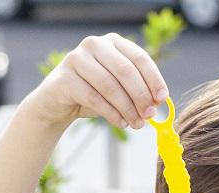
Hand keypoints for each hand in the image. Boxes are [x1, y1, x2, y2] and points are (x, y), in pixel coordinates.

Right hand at [26, 33, 168, 131]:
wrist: (56, 103)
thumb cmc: (92, 93)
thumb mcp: (117, 88)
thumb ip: (136, 90)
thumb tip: (159, 102)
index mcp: (112, 42)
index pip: (139, 57)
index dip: (153, 78)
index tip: (162, 98)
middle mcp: (94, 45)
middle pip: (125, 71)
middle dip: (141, 95)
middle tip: (150, 115)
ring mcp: (77, 59)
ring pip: (110, 85)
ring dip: (127, 108)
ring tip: (137, 124)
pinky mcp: (64, 78)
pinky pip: (93, 98)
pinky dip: (111, 113)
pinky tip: (121, 123)